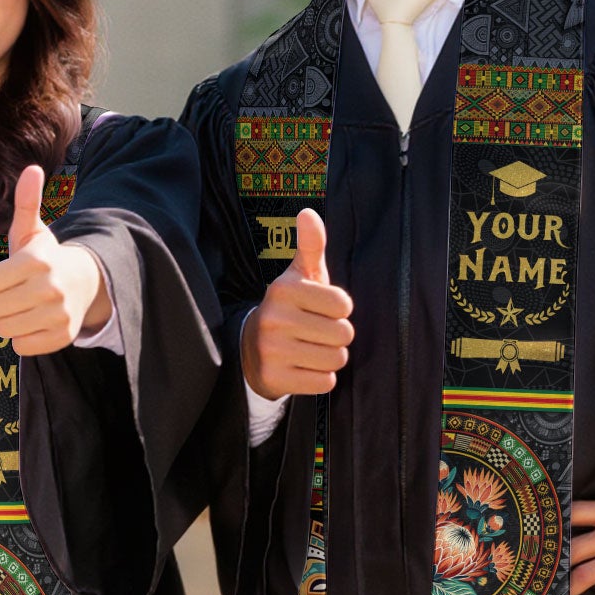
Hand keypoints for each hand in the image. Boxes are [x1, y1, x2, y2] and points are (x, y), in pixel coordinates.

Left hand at [0, 166, 108, 355]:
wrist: (84, 282)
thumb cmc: (45, 256)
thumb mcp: (32, 230)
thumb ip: (26, 202)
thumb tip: (32, 168)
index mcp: (37, 262)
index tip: (2, 277)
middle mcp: (50, 289)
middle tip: (11, 292)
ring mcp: (58, 315)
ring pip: (3, 330)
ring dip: (6, 320)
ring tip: (20, 307)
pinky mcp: (62, 337)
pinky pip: (20, 346)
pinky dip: (21, 337)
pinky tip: (32, 321)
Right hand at [240, 208, 353, 397]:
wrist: (250, 348)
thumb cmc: (289, 308)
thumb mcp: (299, 276)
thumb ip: (310, 246)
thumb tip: (308, 213)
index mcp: (284, 289)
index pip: (344, 305)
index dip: (339, 310)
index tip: (320, 309)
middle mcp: (274, 318)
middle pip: (344, 334)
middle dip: (336, 336)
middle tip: (315, 332)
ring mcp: (272, 350)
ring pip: (336, 359)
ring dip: (330, 357)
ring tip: (310, 349)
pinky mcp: (274, 378)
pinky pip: (324, 382)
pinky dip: (319, 378)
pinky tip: (302, 367)